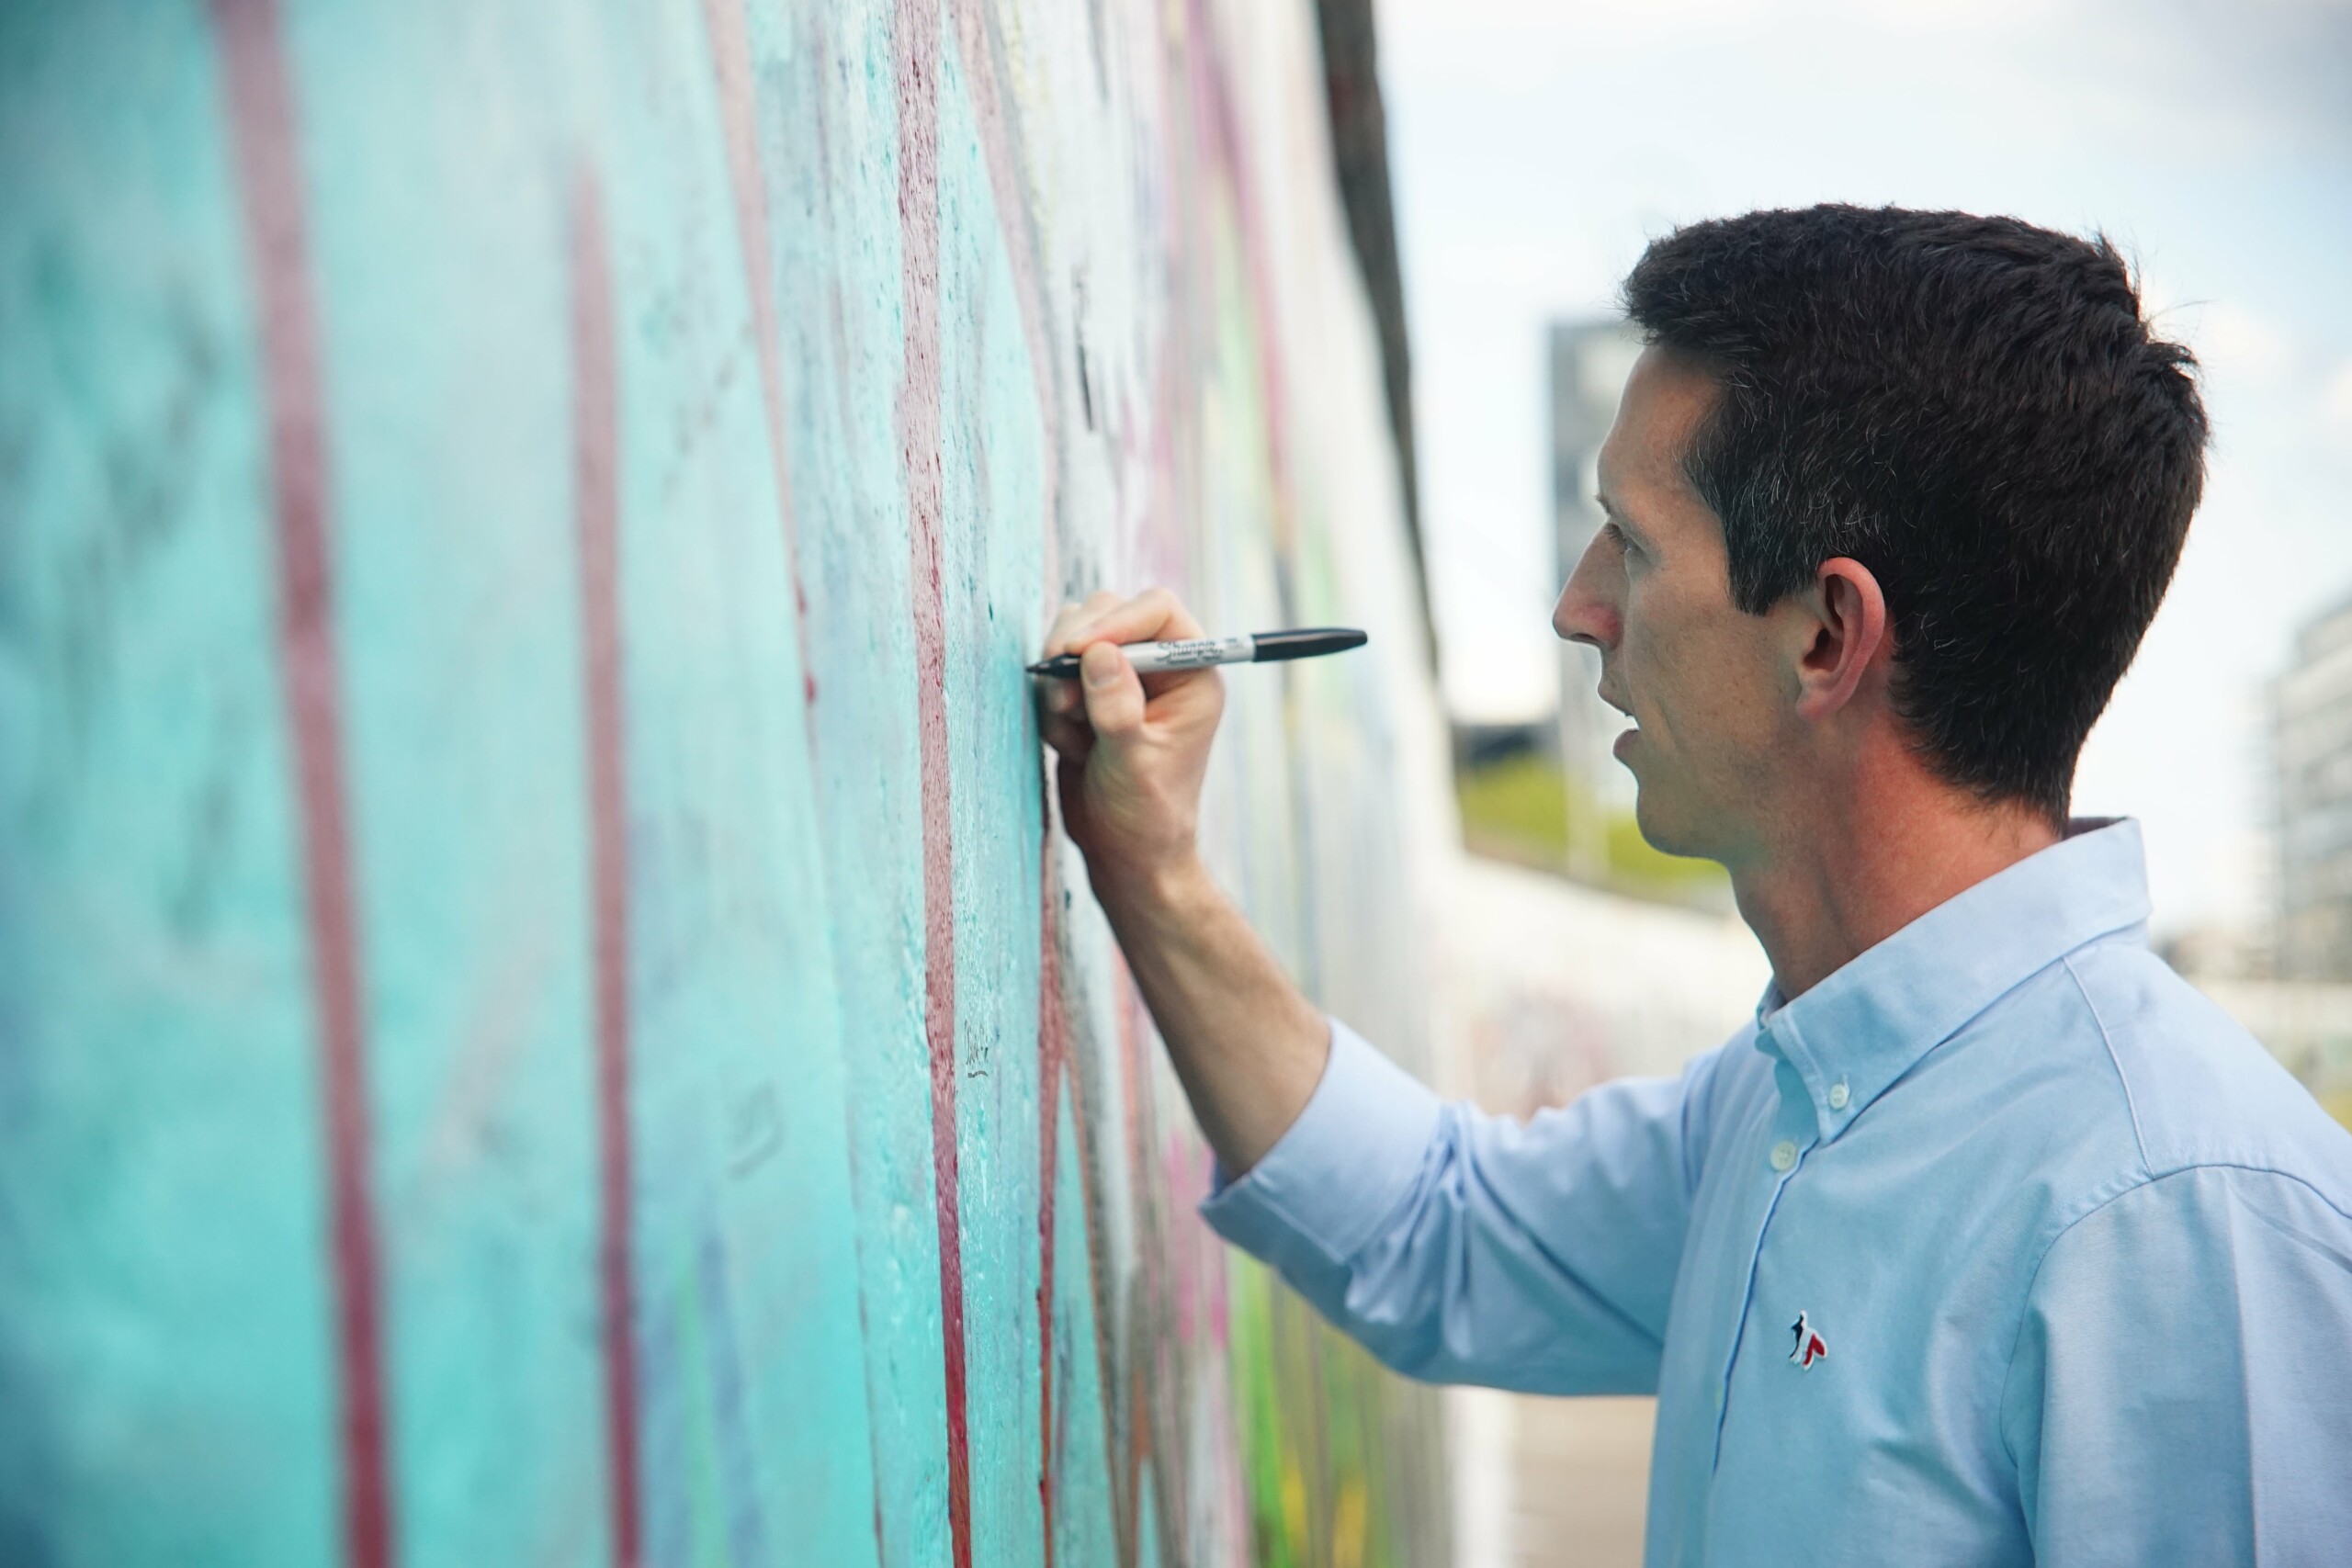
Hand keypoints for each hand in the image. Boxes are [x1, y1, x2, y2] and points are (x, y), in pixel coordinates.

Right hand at [1036, 588, 1225, 897]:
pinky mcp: (1089, 694)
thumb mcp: (1134, 764)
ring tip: (1072, 733)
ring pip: (1074, 638)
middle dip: (1075, 651)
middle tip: (1063, 701)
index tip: (1077, 650)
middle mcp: (1160, 667)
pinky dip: (1050, 704)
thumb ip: (1118, 708)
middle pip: (1109, 611)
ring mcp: (1123, 677)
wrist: (1124, 853)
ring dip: (1059, 682)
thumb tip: (1099, 653)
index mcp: (1192, 673)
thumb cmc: (1146, 815)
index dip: (1116, 620)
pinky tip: (1068, 745)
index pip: (1158, 611)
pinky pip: (1055, 673)